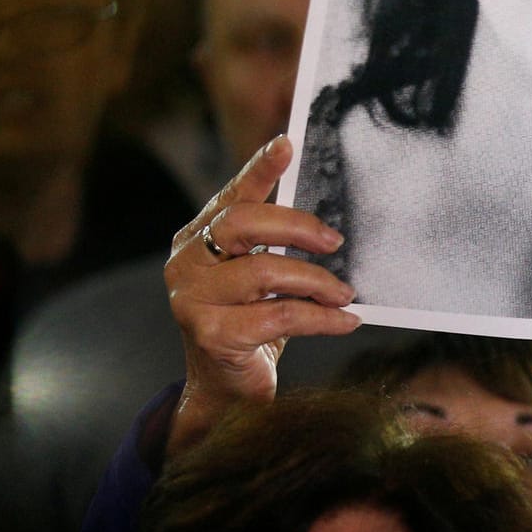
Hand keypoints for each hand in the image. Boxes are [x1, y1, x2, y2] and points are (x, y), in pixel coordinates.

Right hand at [163, 137, 358, 457]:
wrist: (226, 388)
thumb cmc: (251, 321)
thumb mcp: (263, 276)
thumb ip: (277, 244)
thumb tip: (328, 220)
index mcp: (197, 238)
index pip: (232, 195)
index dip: (260, 168)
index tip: (288, 142)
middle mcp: (185, 262)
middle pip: (242, 222)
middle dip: (298, 226)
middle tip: (336, 242)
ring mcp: (192, 299)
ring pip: (266, 271)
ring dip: (318, 281)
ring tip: (346, 294)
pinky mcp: (211, 334)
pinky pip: (281, 314)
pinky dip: (322, 317)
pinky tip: (345, 320)